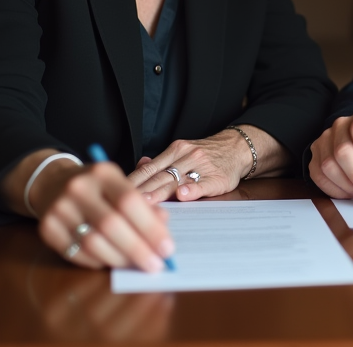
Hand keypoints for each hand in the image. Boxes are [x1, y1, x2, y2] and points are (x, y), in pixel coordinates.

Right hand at [32, 160, 173, 271]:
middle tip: (155, 266)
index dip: (151, 228)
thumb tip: (163, 230)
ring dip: (119, 259)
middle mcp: (78, 187)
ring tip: (135, 265)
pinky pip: (77, 253)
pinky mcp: (46, 228)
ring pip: (93, 242)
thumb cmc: (98, 188)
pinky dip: (98, 262)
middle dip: (138, 249)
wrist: (53, 184)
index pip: (130, 201)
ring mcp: (59, 208)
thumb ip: (144, 206)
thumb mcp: (121, 186)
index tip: (167, 249)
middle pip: (111, 224)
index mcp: (103, 172)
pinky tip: (110, 261)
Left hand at [129, 130, 250, 202]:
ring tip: (147, 203)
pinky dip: (192, 190)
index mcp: (174, 150)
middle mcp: (185, 155)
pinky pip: (203, 184)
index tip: (115, 194)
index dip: (132, 181)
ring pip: (176, 180)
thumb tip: (139, 165)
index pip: (148, 168)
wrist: (237, 148)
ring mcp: (201, 166)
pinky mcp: (216, 178)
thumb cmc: (206, 156)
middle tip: (124, 204)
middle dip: (141, 191)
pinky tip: (184, 195)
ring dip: (160, 192)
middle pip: (158, 176)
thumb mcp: (182, 152)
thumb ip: (161, 162)